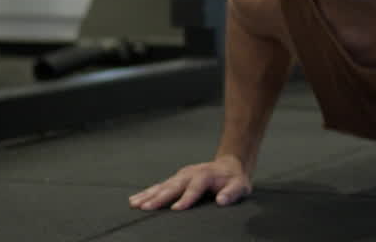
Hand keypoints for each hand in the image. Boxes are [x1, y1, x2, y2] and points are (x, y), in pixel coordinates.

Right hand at [128, 155, 250, 211]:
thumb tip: (222, 200)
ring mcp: (181, 175)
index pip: (195, 187)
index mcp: (206, 175)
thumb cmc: (233, 179)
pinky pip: (159, 186)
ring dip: (148, 195)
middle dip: (160, 197)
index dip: (186, 198)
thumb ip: (232, 192)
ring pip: (163, 185)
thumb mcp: (240, 186)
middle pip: (174, 186)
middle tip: (146, 208)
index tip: (176, 209)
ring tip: (135, 204)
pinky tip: (135, 200)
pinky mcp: (175, 179)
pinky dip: (147, 193)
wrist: (229, 166)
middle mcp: (190, 173)